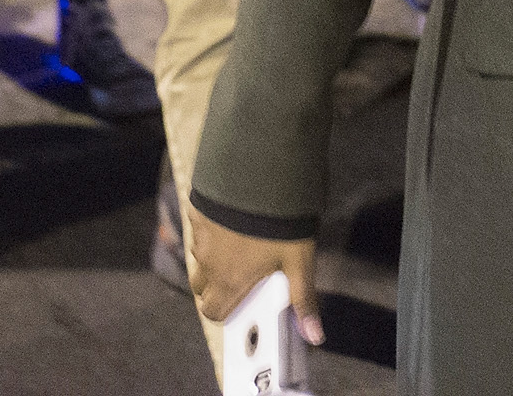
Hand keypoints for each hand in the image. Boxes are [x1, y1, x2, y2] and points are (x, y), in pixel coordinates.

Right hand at [188, 215, 323, 347]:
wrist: (262, 177)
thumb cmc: (281, 224)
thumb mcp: (300, 262)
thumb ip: (302, 299)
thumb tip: (314, 336)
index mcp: (230, 281)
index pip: (212, 312)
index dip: (225, 310)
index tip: (240, 301)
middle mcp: (208, 263)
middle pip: (202, 287)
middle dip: (216, 285)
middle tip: (241, 272)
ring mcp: (200, 238)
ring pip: (200, 257)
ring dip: (214, 256)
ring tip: (242, 242)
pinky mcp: (198, 213)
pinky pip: (199, 229)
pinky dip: (212, 230)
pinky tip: (233, 219)